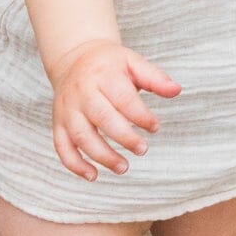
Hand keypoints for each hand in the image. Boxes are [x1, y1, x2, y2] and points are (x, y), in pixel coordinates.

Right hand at [49, 39, 180, 181]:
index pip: (123, 98)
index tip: (155, 128)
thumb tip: (176, 90)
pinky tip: (93, 175)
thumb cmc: (109, 65)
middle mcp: (82, 93)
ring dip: (102, 156)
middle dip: (124, 138)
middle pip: (102, 118)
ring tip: (123, 167)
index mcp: (102, 75)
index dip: (141, 116)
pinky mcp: (58, 123)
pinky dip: (75, 164)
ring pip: (82, 136)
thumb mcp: (132, 62)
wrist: (74, 59)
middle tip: (143, 150)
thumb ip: (155, 77)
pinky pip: (62, 146)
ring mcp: (67, 109)